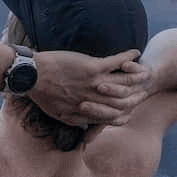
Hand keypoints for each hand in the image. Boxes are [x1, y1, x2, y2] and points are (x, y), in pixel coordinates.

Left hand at [28, 50, 151, 126]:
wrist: (30, 75)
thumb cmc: (40, 94)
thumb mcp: (57, 113)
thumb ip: (73, 119)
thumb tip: (83, 125)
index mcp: (86, 110)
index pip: (113, 116)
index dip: (125, 111)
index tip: (133, 106)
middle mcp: (94, 98)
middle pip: (124, 99)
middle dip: (137, 93)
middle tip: (146, 85)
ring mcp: (95, 83)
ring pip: (124, 82)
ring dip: (137, 75)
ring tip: (146, 69)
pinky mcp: (92, 67)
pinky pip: (116, 62)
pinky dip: (128, 57)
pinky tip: (136, 52)